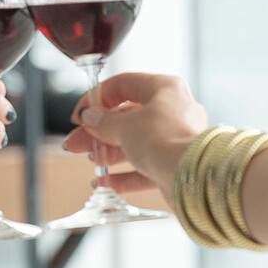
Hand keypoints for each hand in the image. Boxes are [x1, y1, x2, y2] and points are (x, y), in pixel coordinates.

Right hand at [61, 72, 206, 208]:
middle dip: (98, 132)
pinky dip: (124, 175)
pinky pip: (145, 167)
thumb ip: (103, 121)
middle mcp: (173, 110)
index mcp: (164, 89)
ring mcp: (176, 138)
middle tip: (75, 143)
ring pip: (135, 142)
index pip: (123, 84)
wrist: (192, 176)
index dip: (96, 98)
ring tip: (92, 161)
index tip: (80, 115)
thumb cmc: (163, 140)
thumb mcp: (124, 125)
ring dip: (110, 152)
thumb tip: (89, 117)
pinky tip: (105, 183)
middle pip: (126, 117)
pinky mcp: (175, 164)